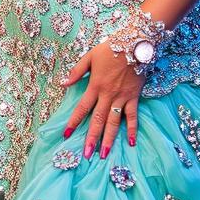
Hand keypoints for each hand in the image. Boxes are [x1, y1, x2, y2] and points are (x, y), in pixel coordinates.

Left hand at [62, 41, 143, 158]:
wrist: (136, 43)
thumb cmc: (111, 49)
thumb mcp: (89, 57)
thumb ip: (76, 71)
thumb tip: (63, 83)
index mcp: (95, 86)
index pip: (82, 108)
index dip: (73, 122)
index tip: (66, 135)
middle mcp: (107, 95)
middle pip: (97, 120)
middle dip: (91, 138)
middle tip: (86, 155)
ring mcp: (122, 98)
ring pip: (114, 123)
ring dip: (109, 139)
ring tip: (104, 155)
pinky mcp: (134, 98)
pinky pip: (133, 117)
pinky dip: (132, 130)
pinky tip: (130, 143)